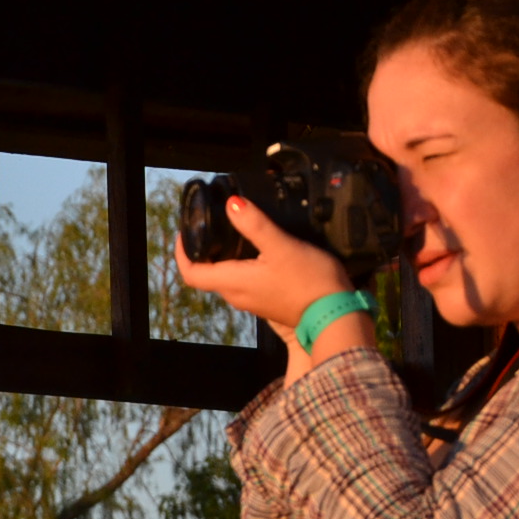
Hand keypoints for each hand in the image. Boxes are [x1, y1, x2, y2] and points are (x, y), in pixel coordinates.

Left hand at [175, 197, 374, 379]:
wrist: (336, 313)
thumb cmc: (309, 281)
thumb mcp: (280, 246)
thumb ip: (255, 224)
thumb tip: (231, 204)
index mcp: (233, 283)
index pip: (192, 274)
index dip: (182, 253)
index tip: (185, 233)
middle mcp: (238, 296)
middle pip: (208, 275)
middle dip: (203, 251)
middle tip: (209, 226)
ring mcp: (253, 301)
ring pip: (227, 278)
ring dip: (223, 258)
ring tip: (232, 232)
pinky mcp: (268, 302)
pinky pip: (245, 283)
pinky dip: (242, 265)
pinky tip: (257, 250)